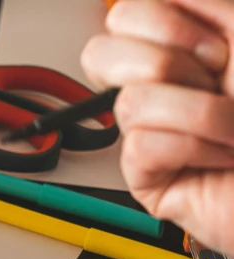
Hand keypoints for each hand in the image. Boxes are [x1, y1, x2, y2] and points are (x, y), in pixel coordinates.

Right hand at [81, 0, 233, 253]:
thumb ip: (210, 7)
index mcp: (182, 49)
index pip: (125, 15)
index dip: (165, 25)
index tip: (216, 51)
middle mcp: (159, 88)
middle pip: (101, 54)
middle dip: (169, 66)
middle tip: (214, 85)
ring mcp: (148, 132)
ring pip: (130, 103)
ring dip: (200, 114)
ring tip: (230, 132)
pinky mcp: (145, 177)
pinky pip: (141, 147)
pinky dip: (194, 149)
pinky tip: (218, 158)